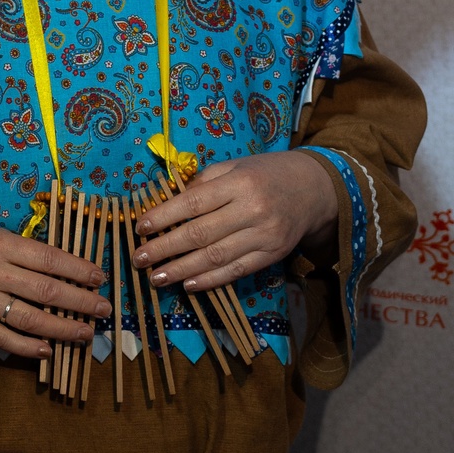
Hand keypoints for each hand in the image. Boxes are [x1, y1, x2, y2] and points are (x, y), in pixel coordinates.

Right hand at [0, 214, 108, 360]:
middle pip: (47, 290)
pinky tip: (47, 350)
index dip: (80, 270)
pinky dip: (28, 347)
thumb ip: (20, 250)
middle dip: (81, 302)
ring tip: (85, 333)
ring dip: (63, 329)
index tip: (101, 278)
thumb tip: (62, 270)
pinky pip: (3, 339)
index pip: (50, 259)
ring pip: (30, 319)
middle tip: (104, 310)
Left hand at [132, 153, 335, 292]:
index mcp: (240, 183)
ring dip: (182, 270)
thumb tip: (167, 203)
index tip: (140, 228)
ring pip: (217, 257)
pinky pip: (237, 271)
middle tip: (139, 259)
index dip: (164, 217)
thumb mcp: (235, 167)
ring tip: (156, 277)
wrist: (314, 189)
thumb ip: (203, 183)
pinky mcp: (273, 255)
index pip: (193, 203)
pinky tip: (189, 285)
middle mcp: (253, 210)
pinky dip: (211, 280)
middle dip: (165, 248)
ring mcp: (265, 236)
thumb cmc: (266, 173)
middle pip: (201, 234)